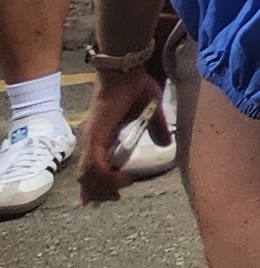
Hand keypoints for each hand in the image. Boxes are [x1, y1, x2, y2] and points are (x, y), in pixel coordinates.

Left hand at [77, 66, 163, 206]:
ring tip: (124, 185)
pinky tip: (124, 177)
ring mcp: (93, 138)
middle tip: (115, 197)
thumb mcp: (152, 110)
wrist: (125, 69)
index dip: (95, 185)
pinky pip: (93, 165)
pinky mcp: (96, 136)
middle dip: (99, 192)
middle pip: (85, 176)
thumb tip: (166, 144)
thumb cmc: (136, 84)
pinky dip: (106, 177)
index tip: (109, 196)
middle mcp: (93, 140)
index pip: (92, 166)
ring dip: (104, 187)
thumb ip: (156, 128)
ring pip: (87, 175)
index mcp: (103, 135)